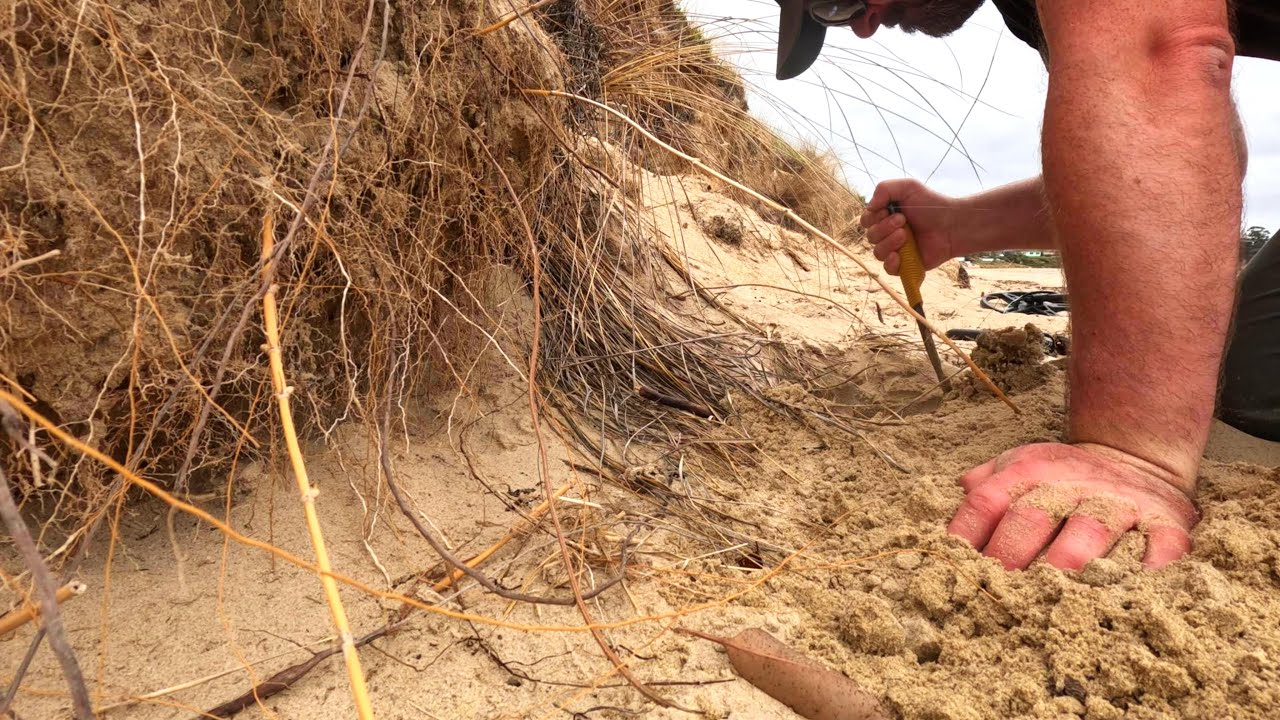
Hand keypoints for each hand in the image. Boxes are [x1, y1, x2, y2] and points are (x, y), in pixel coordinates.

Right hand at [858, 179, 961, 275]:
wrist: (952, 224)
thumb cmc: (931, 204)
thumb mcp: (907, 186)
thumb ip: (884, 189)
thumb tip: (869, 207)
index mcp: (886, 217)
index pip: (866, 221)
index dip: (873, 217)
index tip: (889, 210)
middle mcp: (888, 234)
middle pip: (871, 236)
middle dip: (884, 228)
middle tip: (903, 220)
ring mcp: (896, 250)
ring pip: (878, 252)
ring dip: (889, 243)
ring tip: (905, 235)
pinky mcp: (905, 265)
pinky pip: (888, 269)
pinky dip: (890, 263)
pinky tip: (898, 255)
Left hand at [947, 443, 1198, 569]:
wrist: (1134, 458)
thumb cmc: (1062, 477)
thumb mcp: (1019, 465)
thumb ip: (983, 486)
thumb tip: (951, 508)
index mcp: (1029, 473)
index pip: (988, 501)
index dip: (967, 534)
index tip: (953, 567)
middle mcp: (1072, 485)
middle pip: (1032, 517)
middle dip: (1009, 555)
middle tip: (994, 593)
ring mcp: (1118, 503)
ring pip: (1089, 531)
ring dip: (1066, 563)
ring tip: (1048, 598)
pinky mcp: (1165, 524)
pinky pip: (1160, 547)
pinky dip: (1149, 570)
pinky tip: (1130, 593)